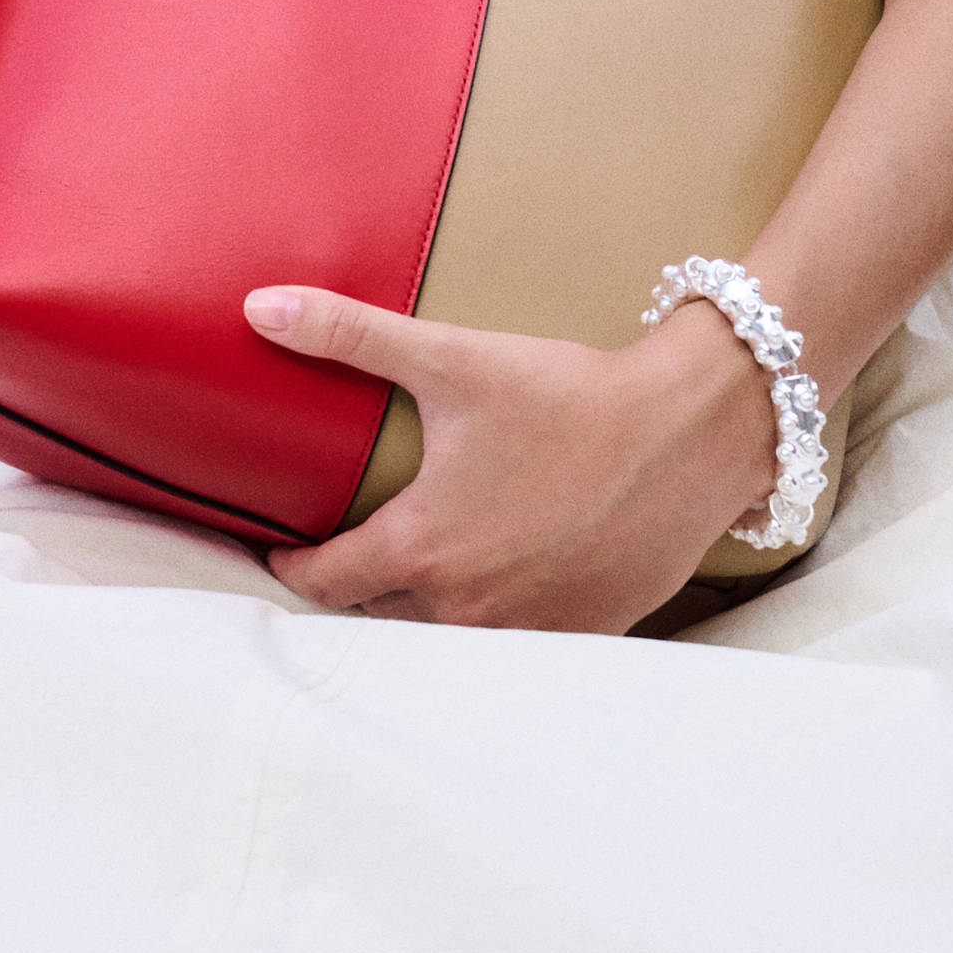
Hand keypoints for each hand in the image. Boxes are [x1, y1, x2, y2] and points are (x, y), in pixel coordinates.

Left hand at [245, 284, 781, 633]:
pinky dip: (500, 619)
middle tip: (352, 551)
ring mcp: (528, 632)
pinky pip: (518, 644)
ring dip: (426, 610)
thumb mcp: (451, 359)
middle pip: (381, 615)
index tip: (282, 554)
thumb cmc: (570, 397)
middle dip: (361, 588)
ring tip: (423, 569)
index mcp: (422, 549)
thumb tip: (261, 307)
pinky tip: (505, 581)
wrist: (691, 431)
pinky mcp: (585, 633)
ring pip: (448, 638)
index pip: (323, 585)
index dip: (293, 569)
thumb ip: (349, 335)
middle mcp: (466, 608)